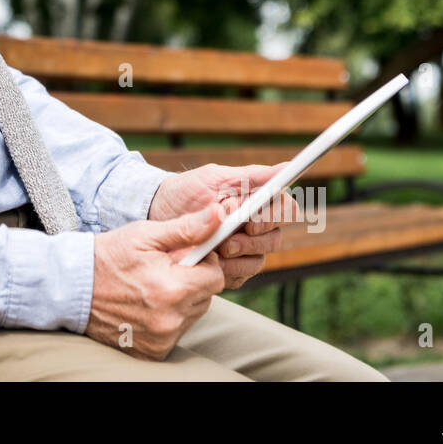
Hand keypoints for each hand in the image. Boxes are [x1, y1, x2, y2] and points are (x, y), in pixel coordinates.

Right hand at [85, 210, 225, 360]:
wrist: (72, 288)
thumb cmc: (108, 256)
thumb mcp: (145, 235)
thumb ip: (186, 228)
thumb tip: (219, 216)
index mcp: (172, 288)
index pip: (216, 278)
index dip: (203, 263)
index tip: (184, 256)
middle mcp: (169, 319)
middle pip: (206, 298)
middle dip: (192, 281)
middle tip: (164, 270)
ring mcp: (161, 339)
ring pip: (192, 315)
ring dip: (181, 301)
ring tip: (152, 287)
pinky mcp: (152, 352)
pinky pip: (176, 332)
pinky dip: (167, 318)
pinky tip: (146, 305)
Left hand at [148, 162, 302, 288]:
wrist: (157, 214)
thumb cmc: (187, 191)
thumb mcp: (215, 178)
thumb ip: (251, 176)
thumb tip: (285, 167)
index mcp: (258, 203)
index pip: (285, 210)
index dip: (273, 217)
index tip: (251, 220)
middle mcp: (257, 228)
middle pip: (275, 239)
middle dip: (251, 241)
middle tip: (227, 240)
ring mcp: (245, 250)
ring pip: (259, 261)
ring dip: (238, 257)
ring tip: (215, 250)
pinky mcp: (231, 270)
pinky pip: (240, 277)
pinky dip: (226, 271)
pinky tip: (210, 263)